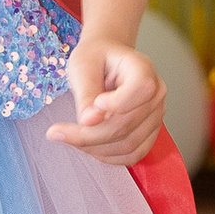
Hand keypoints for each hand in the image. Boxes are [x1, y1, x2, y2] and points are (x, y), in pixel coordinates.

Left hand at [48, 36, 166, 166]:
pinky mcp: (149, 133)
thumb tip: (88, 121)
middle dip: (89, 134)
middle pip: (127, 124)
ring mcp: (155, 115)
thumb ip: (86, 94)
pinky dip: (107, 156)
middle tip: (58, 132)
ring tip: (71, 136)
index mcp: (143, 68)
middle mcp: (156, 93)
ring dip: (95, 148)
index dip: (116, 103)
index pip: (141, 89)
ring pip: (128, 145)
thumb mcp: (83, 67)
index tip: (93, 104)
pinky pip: (132, 154)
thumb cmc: (95, 58)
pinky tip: (88, 145)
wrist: (106, 60)